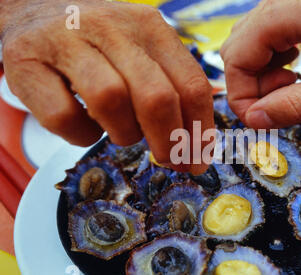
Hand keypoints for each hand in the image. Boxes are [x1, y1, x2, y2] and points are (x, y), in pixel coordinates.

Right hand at [0, 0, 213, 173]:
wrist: (35, 10)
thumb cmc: (100, 44)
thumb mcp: (141, 52)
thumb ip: (170, 89)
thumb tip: (194, 147)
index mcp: (150, 27)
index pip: (191, 84)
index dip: (200, 130)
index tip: (197, 160)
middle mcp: (111, 28)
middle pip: (156, 96)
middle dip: (168, 141)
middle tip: (167, 160)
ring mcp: (66, 41)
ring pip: (111, 101)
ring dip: (123, 133)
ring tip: (120, 133)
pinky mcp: (27, 62)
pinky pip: (64, 116)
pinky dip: (81, 135)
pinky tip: (84, 127)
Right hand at [221, 0, 300, 128]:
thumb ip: (299, 104)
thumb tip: (258, 119)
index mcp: (285, 13)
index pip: (234, 61)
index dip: (241, 98)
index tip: (262, 121)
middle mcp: (280, 1)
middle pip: (238, 50)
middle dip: (251, 86)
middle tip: (282, 103)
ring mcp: (291, 0)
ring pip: (252, 43)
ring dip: (263, 73)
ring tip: (295, 85)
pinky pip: (272, 34)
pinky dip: (275, 58)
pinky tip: (299, 66)